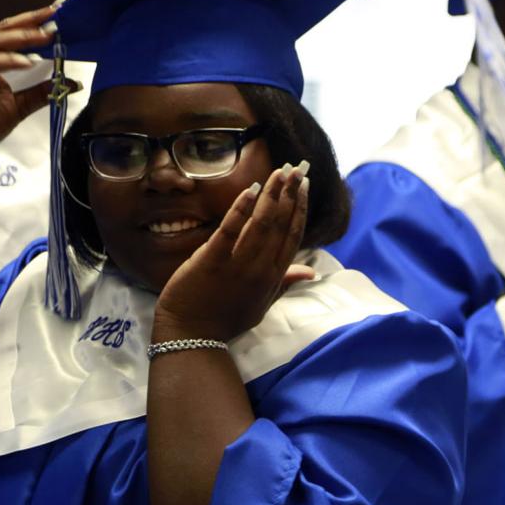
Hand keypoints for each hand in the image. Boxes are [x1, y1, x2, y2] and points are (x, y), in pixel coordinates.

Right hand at [0, 3, 68, 172]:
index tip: (60, 13)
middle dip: (32, 21)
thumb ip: (41, 92)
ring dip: (24, 36)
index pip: (13, 32)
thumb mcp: (18, 106)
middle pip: (6, 29)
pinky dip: (9, 61)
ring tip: (47, 34)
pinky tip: (28, 62)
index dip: (35, 22)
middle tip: (56, 16)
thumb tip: (71, 84)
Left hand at [152, 163, 310, 343]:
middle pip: (280, 224)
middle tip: (297, 168)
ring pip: (261, 223)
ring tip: (280, 172)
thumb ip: (285, 283)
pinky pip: (230, 230)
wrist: (192, 337)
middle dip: (289, 193)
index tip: (304, 186)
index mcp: (272, 277)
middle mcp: (260, 268)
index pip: (292, 236)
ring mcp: (237, 264)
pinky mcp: (211, 260)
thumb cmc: (226, 321)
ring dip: (272, 194)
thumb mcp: (262, 305)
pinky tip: (251, 189)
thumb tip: (311, 271)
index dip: (299, 208)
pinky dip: (241, 208)